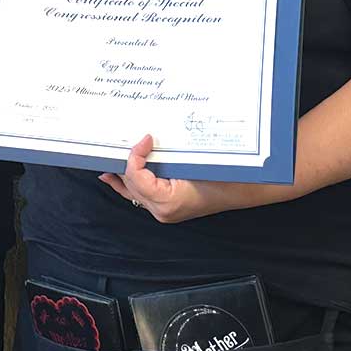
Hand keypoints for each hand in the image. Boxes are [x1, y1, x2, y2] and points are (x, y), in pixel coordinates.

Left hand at [98, 134, 243, 222]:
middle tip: (119, 146)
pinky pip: (142, 196)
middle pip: (131, 184)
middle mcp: (161, 211)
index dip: (135, 156)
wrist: (244, 190)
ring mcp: (164, 212)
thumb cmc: (222, 178)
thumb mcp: (191, 162)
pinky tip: (114, 178)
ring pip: (133, 192)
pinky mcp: (167, 207)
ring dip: (122, 175)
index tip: (145, 138)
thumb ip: (164, 156)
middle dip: (124, 164)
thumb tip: (143, 141)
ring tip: (106, 163)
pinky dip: (129, 185)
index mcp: (166, 202)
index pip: (136, 176)